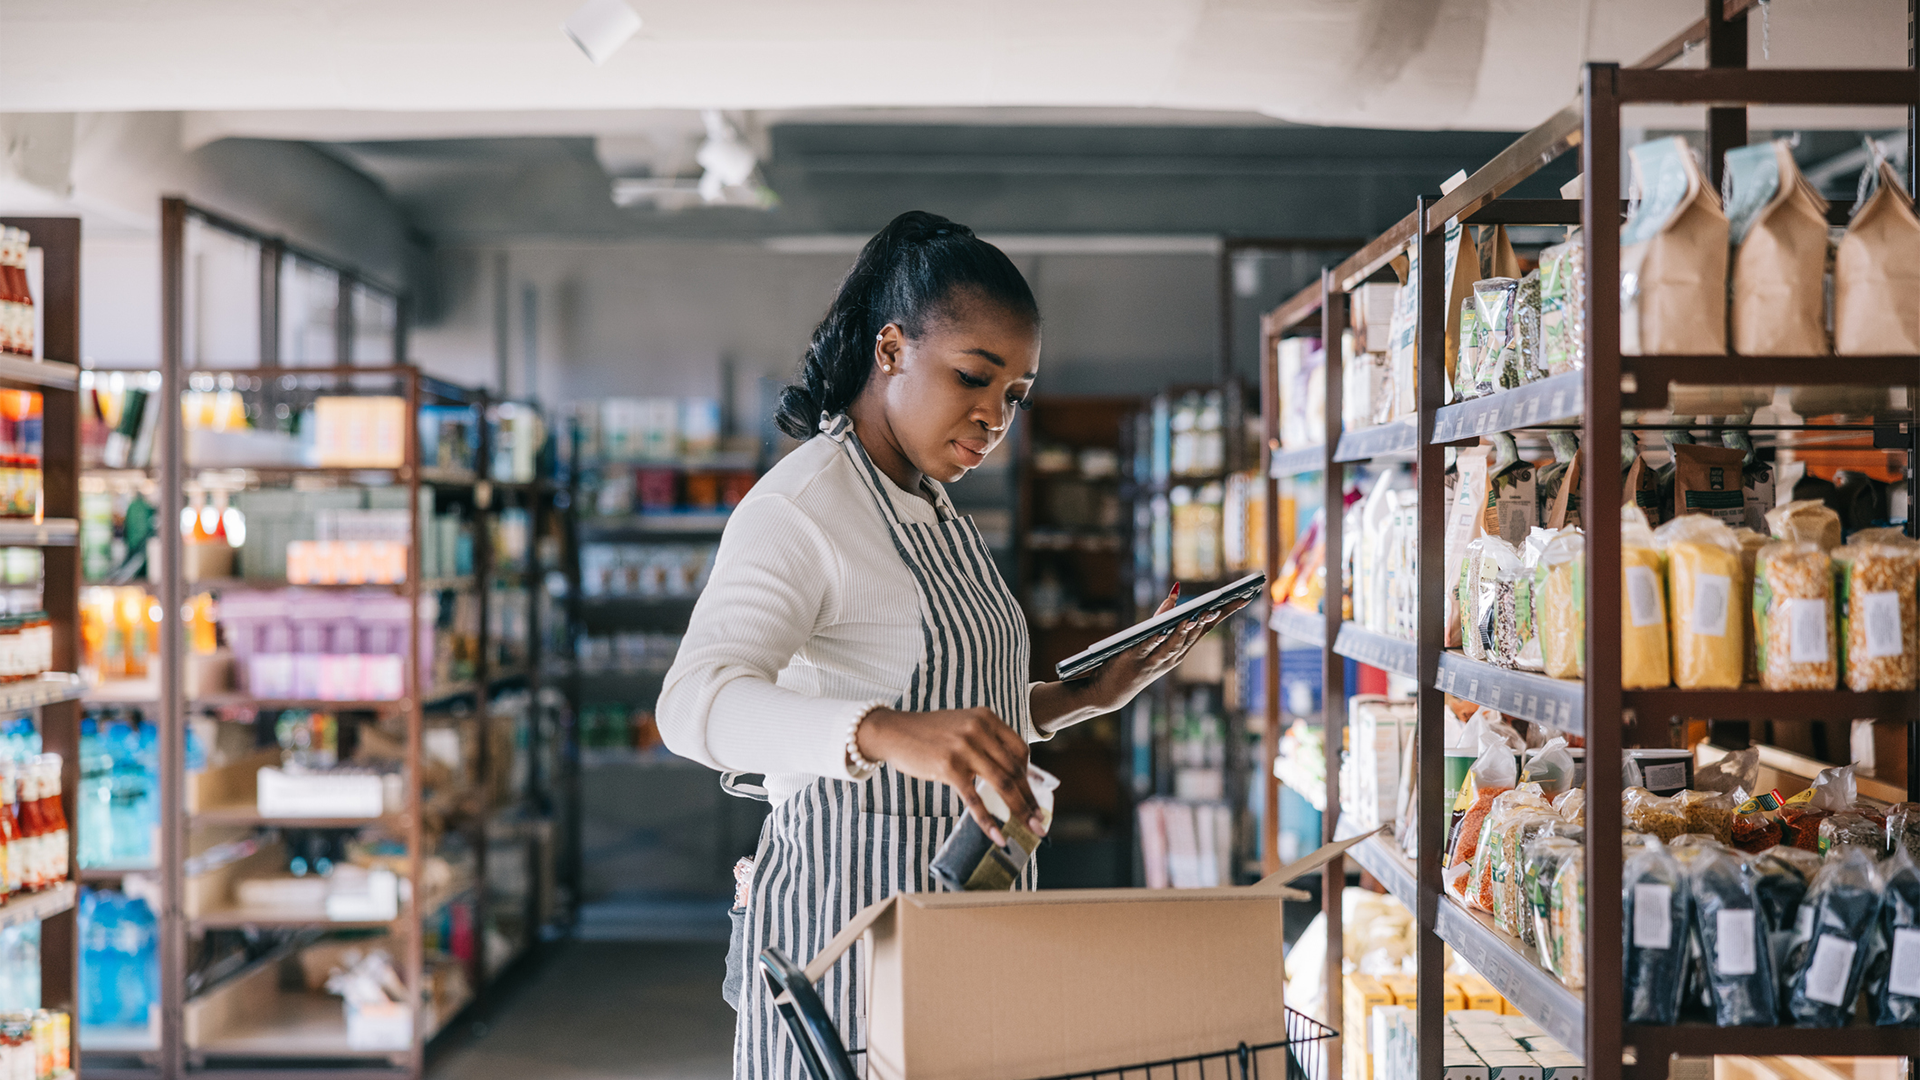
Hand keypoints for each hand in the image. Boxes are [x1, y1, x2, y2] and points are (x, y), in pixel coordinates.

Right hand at [854, 706, 1040, 845]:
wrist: (894, 732)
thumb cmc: (930, 734)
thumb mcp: (963, 726)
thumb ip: (986, 743)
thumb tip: (1010, 775)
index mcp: (986, 718)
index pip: (1020, 750)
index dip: (1029, 775)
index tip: (1032, 795)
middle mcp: (979, 730)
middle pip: (1014, 770)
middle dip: (1030, 799)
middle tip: (1040, 822)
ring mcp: (965, 748)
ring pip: (1002, 784)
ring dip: (1019, 810)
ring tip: (1031, 829)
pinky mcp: (949, 767)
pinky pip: (975, 798)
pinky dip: (988, 820)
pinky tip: (997, 835)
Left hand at [1077, 584, 1251, 713]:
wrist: (1111, 692)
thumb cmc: (1136, 660)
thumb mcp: (1153, 636)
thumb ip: (1165, 614)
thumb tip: (1176, 589)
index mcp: (1181, 649)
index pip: (1207, 627)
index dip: (1225, 612)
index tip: (1244, 597)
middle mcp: (1174, 655)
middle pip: (1195, 634)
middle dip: (1209, 619)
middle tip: (1221, 604)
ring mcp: (1156, 660)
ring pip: (1174, 643)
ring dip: (1185, 630)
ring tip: (1194, 616)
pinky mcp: (1135, 660)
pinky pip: (1148, 648)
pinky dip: (1155, 639)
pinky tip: (1160, 629)